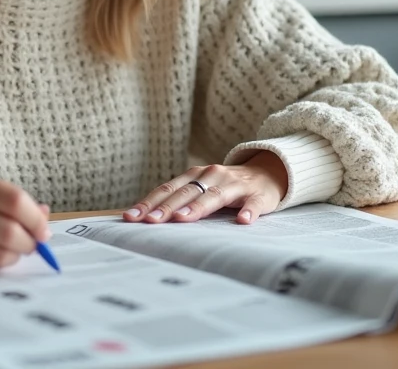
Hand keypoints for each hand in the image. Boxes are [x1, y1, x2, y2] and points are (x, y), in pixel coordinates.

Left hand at [123, 151, 289, 224]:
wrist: (267, 174)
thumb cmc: (225, 187)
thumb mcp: (200, 189)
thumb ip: (178, 200)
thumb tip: (145, 218)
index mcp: (194, 176)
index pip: (167, 189)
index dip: (148, 203)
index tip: (130, 217)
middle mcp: (212, 176)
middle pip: (186, 192)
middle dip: (166, 207)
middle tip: (150, 222)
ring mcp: (235, 185)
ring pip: (214, 196)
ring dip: (198, 207)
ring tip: (183, 219)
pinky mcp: (257, 195)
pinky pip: (252, 204)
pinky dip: (248, 211)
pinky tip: (242, 221)